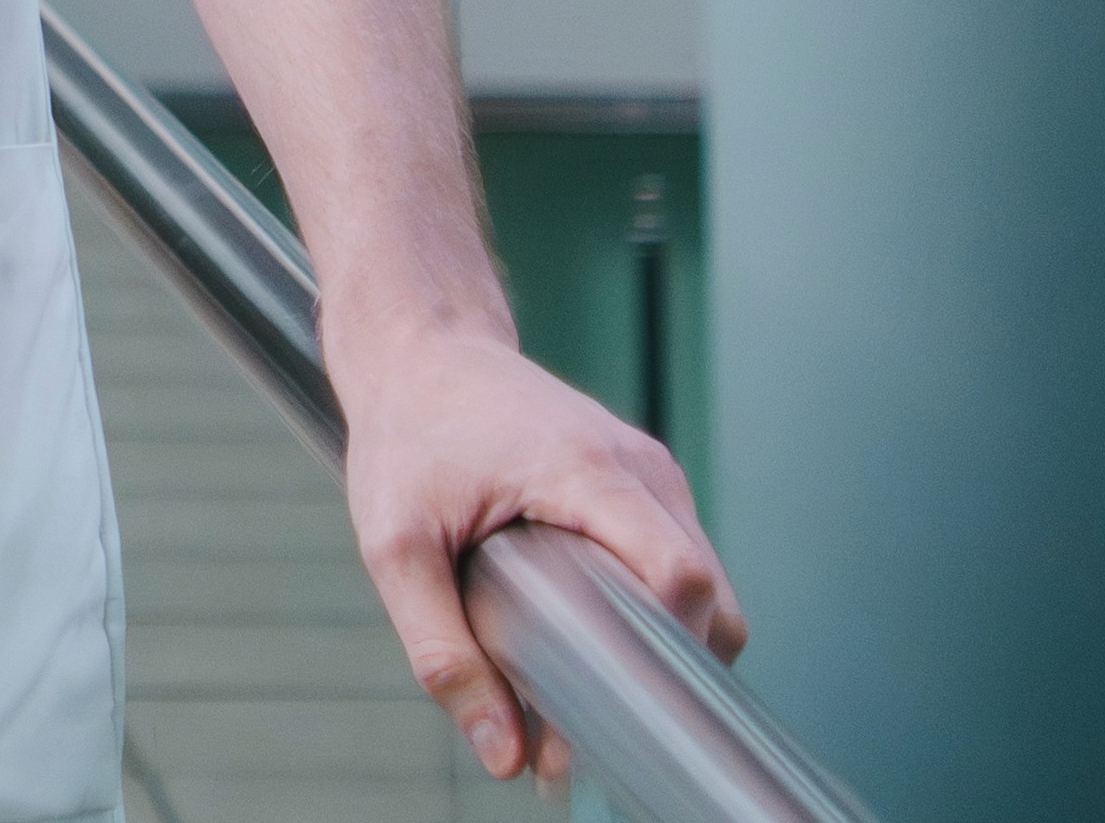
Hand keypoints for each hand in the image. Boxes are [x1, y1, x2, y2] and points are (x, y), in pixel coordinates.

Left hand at [329, 312, 742, 779]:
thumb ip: (443, 649)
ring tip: (591, 686)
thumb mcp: (396, 545)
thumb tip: (506, 754)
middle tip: (598, 720)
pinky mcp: (644, 486)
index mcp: (589, 471)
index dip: (667, 656)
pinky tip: (596, 641)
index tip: (619, 714)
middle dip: (668, 669)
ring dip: (662, 644)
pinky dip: (653, 612)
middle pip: (707, 597)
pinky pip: (679, 565)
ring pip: (703, 588)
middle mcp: (640, 468)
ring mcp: (651, 474)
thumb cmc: (407, 433)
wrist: (420, 349)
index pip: (679, 576)